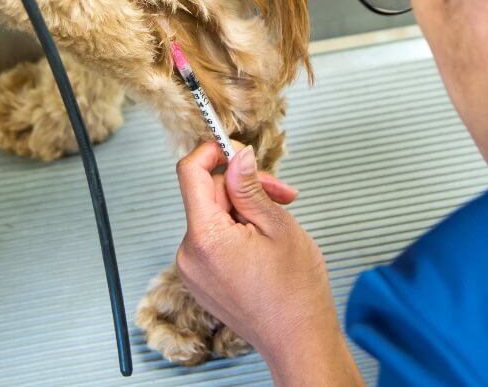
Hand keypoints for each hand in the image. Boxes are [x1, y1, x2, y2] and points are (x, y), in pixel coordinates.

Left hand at [174, 142, 362, 385]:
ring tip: (277, 224)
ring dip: (243, 210)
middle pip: (206, 195)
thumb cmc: (295, 292)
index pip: (190, 173)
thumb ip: (250, 187)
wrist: (298, 340)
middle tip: (281, 194)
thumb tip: (236, 156)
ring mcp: (193, 271)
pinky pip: (213, 240)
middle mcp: (189, 255)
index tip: (235, 148)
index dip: (212, 152)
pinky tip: (264, 243)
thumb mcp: (278, 225)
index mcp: (206, 237)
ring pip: (212, 217)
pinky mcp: (201, 281)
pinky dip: (236, 232)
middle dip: (242, 187)